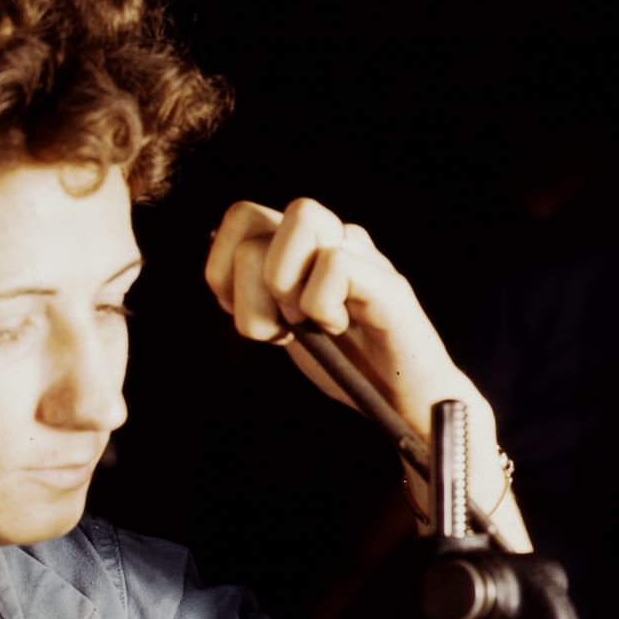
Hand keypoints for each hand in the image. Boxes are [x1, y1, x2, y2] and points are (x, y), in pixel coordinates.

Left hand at [203, 198, 517, 541]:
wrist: (404, 403)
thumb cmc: (348, 366)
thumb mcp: (285, 326)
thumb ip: (255, 290)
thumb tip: (214, 242)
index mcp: (302, 246)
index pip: (239, 217)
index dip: (222, 271)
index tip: (250, 317)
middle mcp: (331, 235)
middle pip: (250, 215)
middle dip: (246, 287)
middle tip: (281, 328)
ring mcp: (362, 253)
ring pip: (300, 219)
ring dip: (285, 289)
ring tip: (313, 325)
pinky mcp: (387, 282)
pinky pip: (334, 264)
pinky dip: (322, 308)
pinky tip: (339, 330)